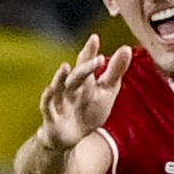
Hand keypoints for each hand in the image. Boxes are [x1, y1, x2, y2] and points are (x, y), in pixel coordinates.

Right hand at [38, 33, 132, 151]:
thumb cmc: (88, 109)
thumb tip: (126, 48)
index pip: (86, 63)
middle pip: (78, 76)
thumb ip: (114, 71)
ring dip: (61, 77)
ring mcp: (60, 101)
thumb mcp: (106, 90)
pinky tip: (49, 89)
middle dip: (86, 67)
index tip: (95, 37)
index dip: (90, 51)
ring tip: (66, 67)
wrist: (72, 136)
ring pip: (60, 87)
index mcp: (84, 81)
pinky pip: (47, 106)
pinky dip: (47, 98)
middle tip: (98, 58)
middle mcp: (70, 88)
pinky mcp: (52, 117)